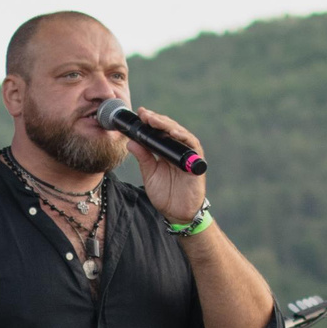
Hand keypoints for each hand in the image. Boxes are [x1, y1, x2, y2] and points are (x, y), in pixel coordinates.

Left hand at [128, 104, 209, 224]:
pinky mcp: (196, 161)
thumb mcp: (149, 174)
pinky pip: (191, 144)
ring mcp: (187, 154)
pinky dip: (183, 137)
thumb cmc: (165, 194)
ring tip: (154, 120)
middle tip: (144, 114)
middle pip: (168, 129)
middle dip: (156, 120)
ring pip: (179, 133)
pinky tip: (173, 132)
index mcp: (165, 151)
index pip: (158, 132)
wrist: (177, 213)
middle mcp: (176, 149)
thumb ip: (143, 158)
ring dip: (167, 125)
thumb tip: (130, 142)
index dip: (149, 122)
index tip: (139, 114)